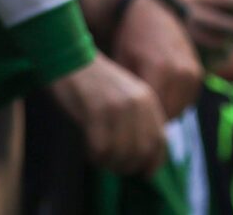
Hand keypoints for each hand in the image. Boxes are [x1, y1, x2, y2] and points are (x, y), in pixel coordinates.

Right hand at [48, 54, 166, 176]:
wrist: (72, 60)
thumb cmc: (95, 84)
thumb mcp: (126, 97)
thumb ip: (139, 122)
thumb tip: (143, 158)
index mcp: (149, 101)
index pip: (160, 143)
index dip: (152, 164)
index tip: (142, 172)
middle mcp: (138, 104)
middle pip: (141, 154)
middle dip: (127, 167)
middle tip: (111, 163)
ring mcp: (118, 108)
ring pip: (121, 155)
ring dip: (108, 162)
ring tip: (99, 154)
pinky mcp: (97, 112)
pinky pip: (100, 151)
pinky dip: (94, 156)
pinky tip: (87, 146)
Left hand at [113, 0, 202, 120]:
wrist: (154, 10)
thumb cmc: (130, 37)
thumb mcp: (122, 63)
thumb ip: (129, 93)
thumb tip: (125, 121)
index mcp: (161, 70)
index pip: (151, 114)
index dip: (137, 123)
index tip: (125, 125)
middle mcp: (183, 72)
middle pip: (166, 115)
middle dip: (150, 121)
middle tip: (133, 120)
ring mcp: (194, 72)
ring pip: (178, 110)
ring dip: (163, 113)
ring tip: (144, 108)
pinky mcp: (199, 73)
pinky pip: (186, 101)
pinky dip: (173, 103)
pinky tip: (156, 96)